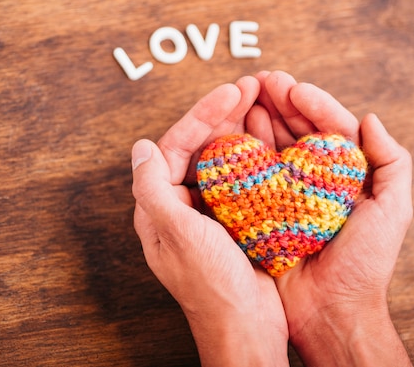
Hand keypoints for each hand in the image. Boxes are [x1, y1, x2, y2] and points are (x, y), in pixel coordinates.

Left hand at [131, 76, 288, 366]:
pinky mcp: (238, 220)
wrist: (247, 327)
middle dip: (223, 115)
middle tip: (250, 86)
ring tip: (263, 101)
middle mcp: (184, 206)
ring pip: (223, 159)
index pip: (175, 147)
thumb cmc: (211, 286)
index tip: (230, 92)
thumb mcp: (177, 234)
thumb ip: (153, 189)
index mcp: (162, 207)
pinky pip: (244, 179)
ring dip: (241, 129)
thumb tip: (141, 147)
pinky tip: (272, 139)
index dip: (201, 115)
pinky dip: (256, 156)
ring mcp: (212, 213)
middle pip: (200, 147)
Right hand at [245, 71, 413, 365]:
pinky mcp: (265, 211)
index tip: (294, 87)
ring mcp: (289, 194)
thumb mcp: (394, 211)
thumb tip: (372, 118)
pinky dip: (245, 152)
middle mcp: (317, 180)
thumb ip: (393, 163)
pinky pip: (254, 176)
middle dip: (281, 102)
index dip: (314, 103)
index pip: (331, 127)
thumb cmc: (366, 263)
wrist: (331, 311)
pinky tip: (234, 132)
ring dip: (261, 119)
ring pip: (274, 147)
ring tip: (245, 94)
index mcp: (348, 175)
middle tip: (261, 79)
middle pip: (298, 131)